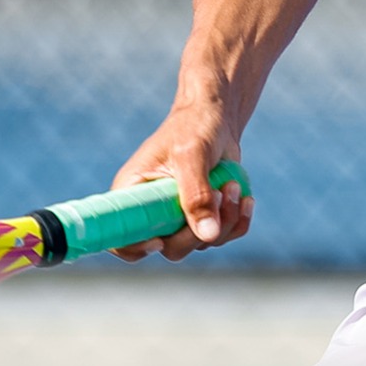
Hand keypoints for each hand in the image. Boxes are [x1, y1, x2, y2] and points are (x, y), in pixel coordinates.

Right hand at [108, 103, 253, 262]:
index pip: (120, 236)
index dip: (135, 247)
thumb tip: (207, 235)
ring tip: (233, 185)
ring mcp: (179, 217)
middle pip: (169, 248)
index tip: (159, 241)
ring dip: (225, 220)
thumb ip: (196, 194)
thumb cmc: (194, 127)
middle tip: (219, 195)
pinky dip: (237, 222)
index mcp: (133, 193)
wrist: (217, 118)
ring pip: (200, 243)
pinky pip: (221, 236)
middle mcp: (153, 210)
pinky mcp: (203, 217)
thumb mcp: (191, 155)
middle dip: (198, 231)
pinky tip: (245, 199)